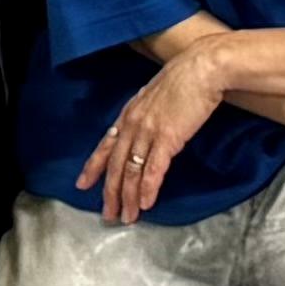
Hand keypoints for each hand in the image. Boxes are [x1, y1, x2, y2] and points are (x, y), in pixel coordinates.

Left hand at [74, 44, 236, 224]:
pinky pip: (153, 169)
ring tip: (127, 217)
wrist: (202, 68)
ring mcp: (148, 131)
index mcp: (129, 114)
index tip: (83, 185)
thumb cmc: (185, 79)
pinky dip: (148, 189)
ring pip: (132, 171)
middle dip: (110, 193)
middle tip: (108, 215)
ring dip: (129, 198)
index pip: (106, 145)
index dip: (93, 167)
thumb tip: (147, 126)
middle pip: (115, 165)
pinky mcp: (167, 138)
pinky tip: (146, 204)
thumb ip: (147, 113)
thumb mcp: (156, 95)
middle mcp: (133, 124)